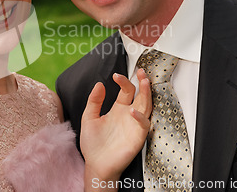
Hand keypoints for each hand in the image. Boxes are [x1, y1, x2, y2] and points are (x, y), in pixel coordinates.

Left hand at [80, 69, 151, 190]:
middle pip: (141, 95)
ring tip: (145, 82)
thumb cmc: (93, 143)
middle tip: (141, 72)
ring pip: (146, 106)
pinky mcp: (137, 136)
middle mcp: (128, 115)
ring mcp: (134, 125)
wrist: (96, 164)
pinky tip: (132, 110)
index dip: (123, 81)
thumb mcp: (89, 118)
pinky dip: (140, 116)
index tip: (115, 76)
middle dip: (142, 83)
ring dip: (147, 94)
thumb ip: (94, 101)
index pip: (126, 90)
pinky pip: (143, 124)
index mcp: (118, 109)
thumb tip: (99, 84)